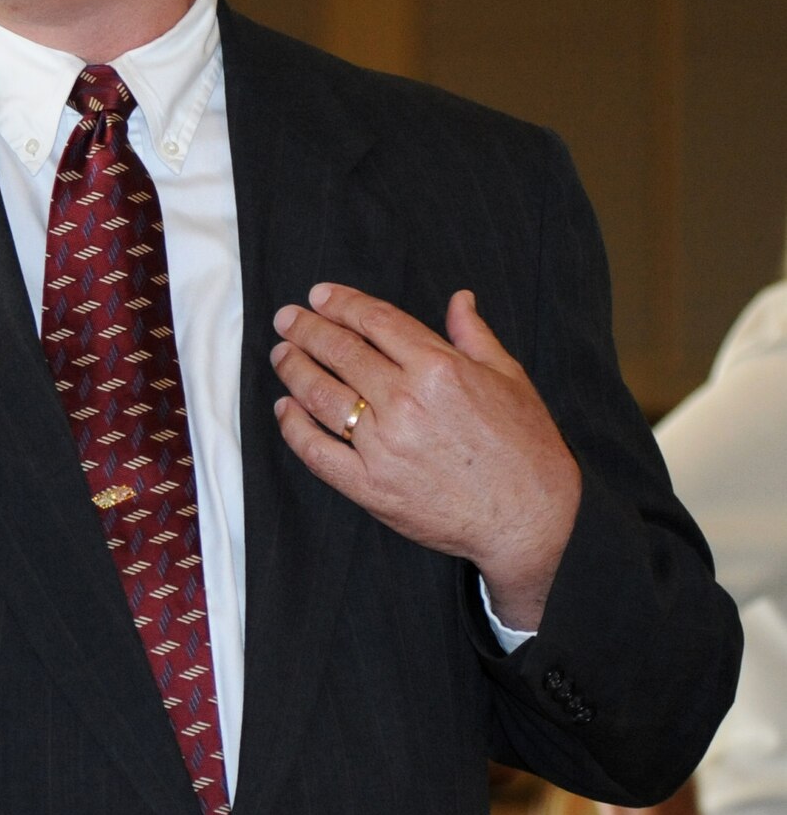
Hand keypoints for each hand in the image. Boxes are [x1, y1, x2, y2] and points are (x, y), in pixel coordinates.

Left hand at [270, 283, 580, 632]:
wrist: (532, 520)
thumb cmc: (526, 448)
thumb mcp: (510, 379)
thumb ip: (474, 336)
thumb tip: (459, 299)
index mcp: (439, 369)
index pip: (375, 322)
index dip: (341, 304)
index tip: (319, 295)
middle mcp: (405, 402)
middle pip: (341, 352)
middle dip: (307, 329)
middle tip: (286, 318)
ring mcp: (383, 446)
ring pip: (321, 396)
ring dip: (295, 370)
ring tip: (282, 354)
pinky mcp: (370, 486)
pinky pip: (317, 451)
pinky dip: (294, 427)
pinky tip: (285, 409)